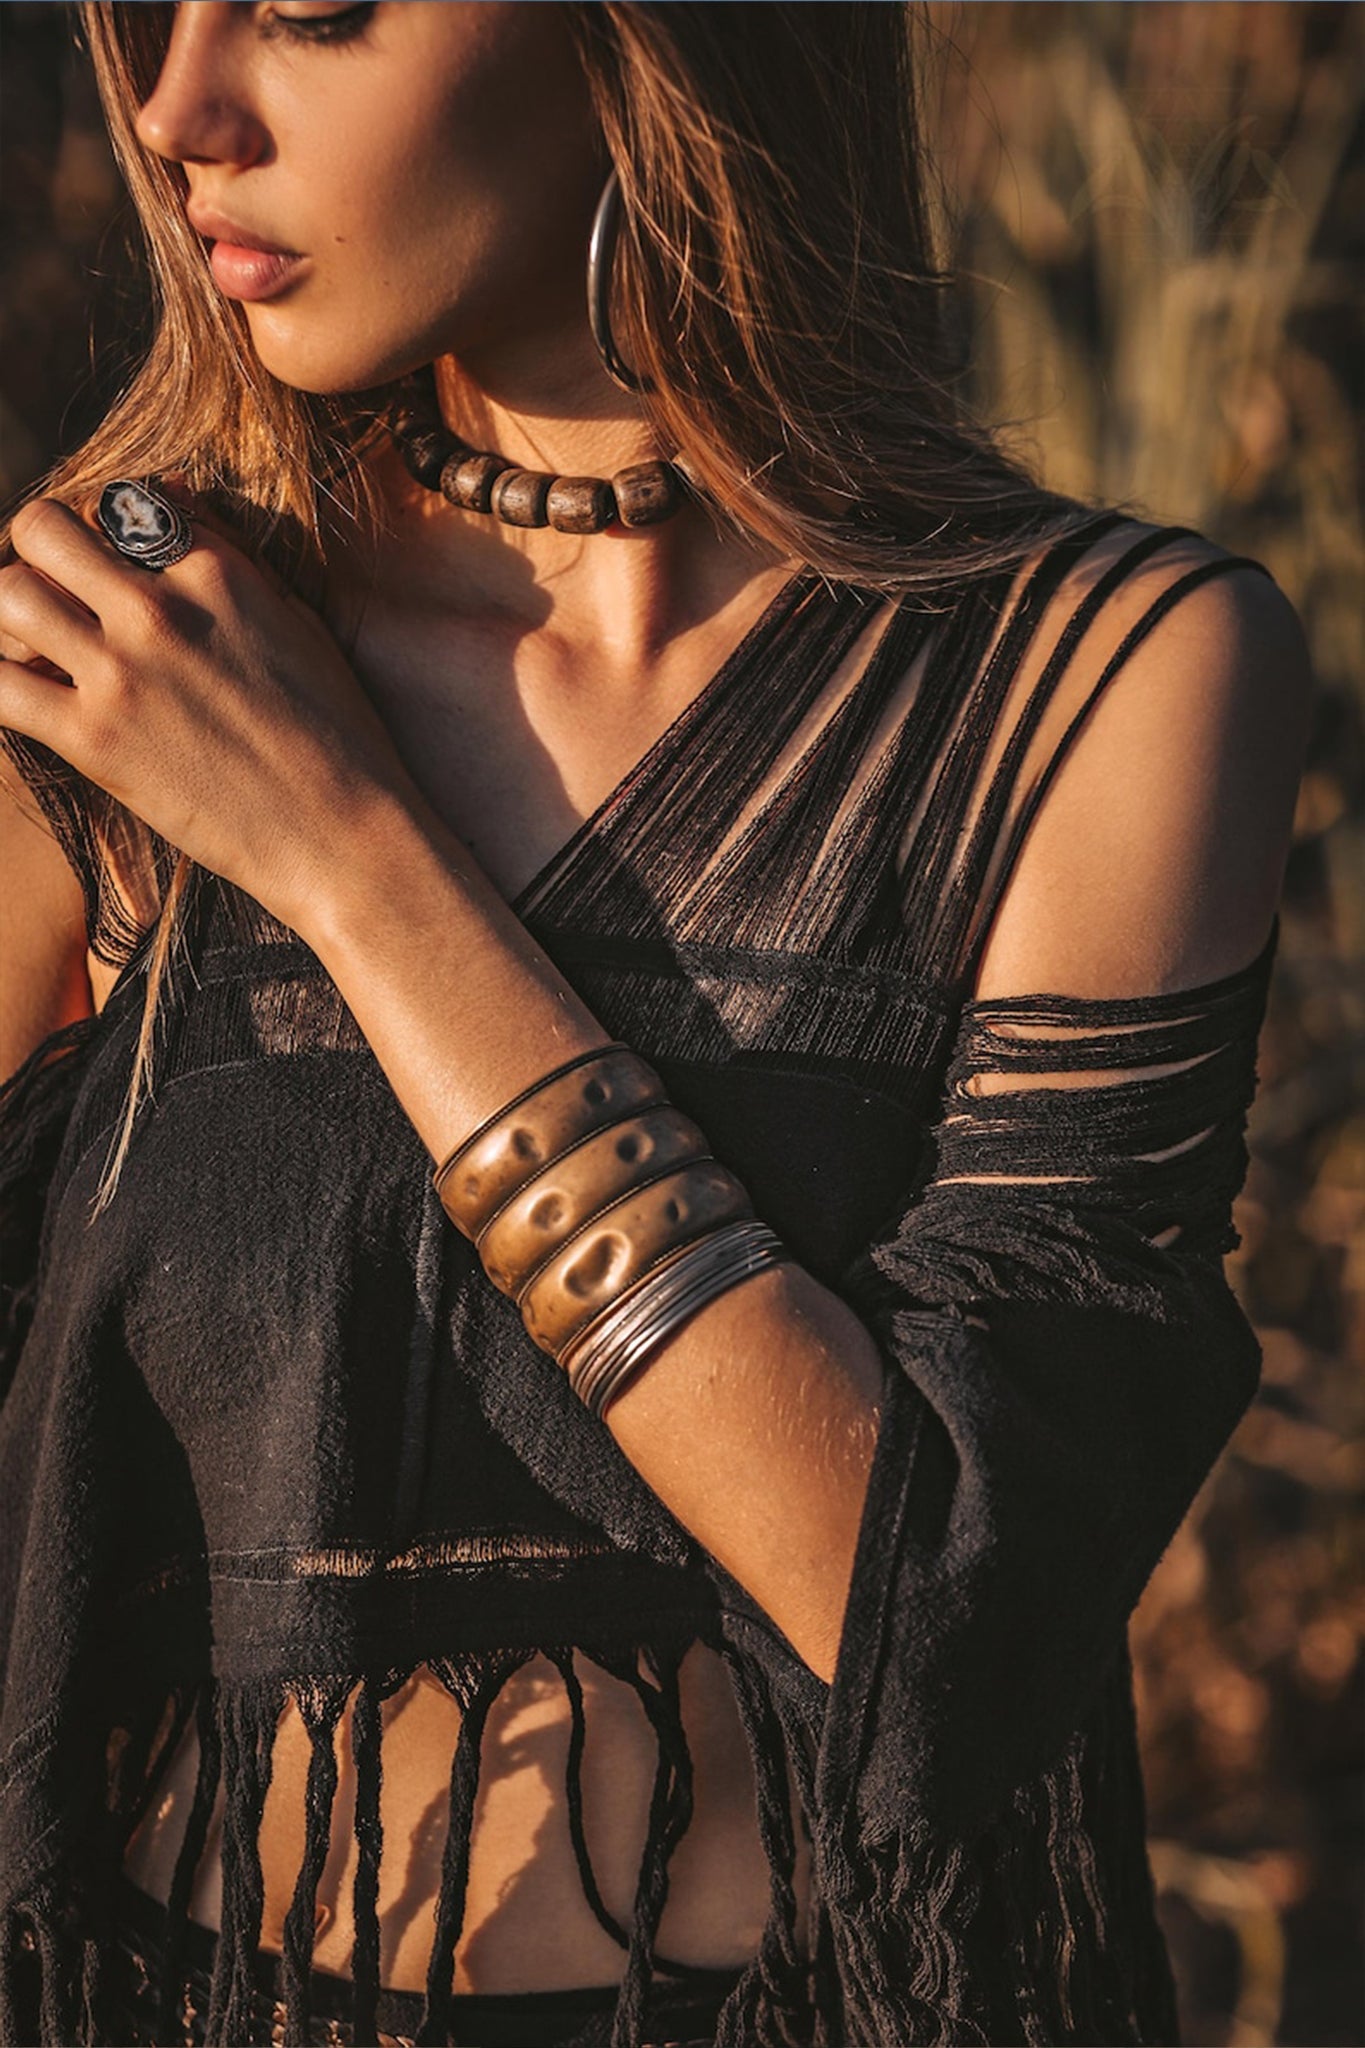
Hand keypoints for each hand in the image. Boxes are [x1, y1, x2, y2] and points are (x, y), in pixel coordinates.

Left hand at [0, 495, 416, 931]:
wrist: (343, 836)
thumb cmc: (336, 736)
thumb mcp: (297, 623)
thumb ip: (232, 557)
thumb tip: (174, 497)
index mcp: (214, 571)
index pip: (118, 506)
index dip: (103, 534)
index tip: (107, 570)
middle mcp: (159, 609)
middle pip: (39, 529)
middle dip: (33, 553)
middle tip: (51, 594)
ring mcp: (121, 674)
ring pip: (6, 595)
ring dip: (7, 615)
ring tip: (34, 648)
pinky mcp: (93, 741)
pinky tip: (21, 698)